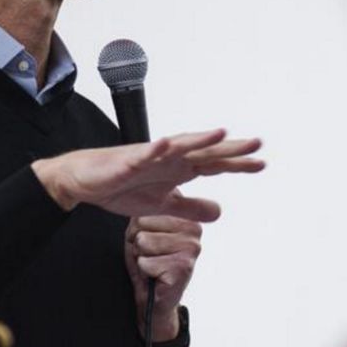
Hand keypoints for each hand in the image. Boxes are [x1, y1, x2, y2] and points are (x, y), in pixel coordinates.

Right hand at [32, 129, 262, 220]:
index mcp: (178, 168)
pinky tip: (167, 144)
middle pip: (204, 152)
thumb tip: (219, 212)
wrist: (84, 182)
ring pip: (179, 146)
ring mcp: (149, 156)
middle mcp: (168, 158)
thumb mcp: (163, 204)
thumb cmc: (121, 186)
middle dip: (229, 148)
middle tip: (257, 144)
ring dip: (199, 140)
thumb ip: (190, 207)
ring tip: (221, 133)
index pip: (213, 165)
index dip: (236, 164)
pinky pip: (143, 154)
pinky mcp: (128, 161)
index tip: (262, 164)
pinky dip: (155, 149)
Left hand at [124, 215, 201, 340]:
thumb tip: (140, 211)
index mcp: (185, 214)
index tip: (148, 238)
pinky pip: (145, 262)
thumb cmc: (147, 261)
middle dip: (137, 241)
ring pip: (143, 241)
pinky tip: (156, 276)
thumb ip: (143, 213)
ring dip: (141, 256)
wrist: (154, 298)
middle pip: (141, 223)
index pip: (145, 207)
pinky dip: (144, 271)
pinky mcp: (184, 267)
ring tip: (152, 264)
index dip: (137, 226)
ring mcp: (191, 248)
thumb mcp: (141, 230)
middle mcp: (194, 228)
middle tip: (150, 255)